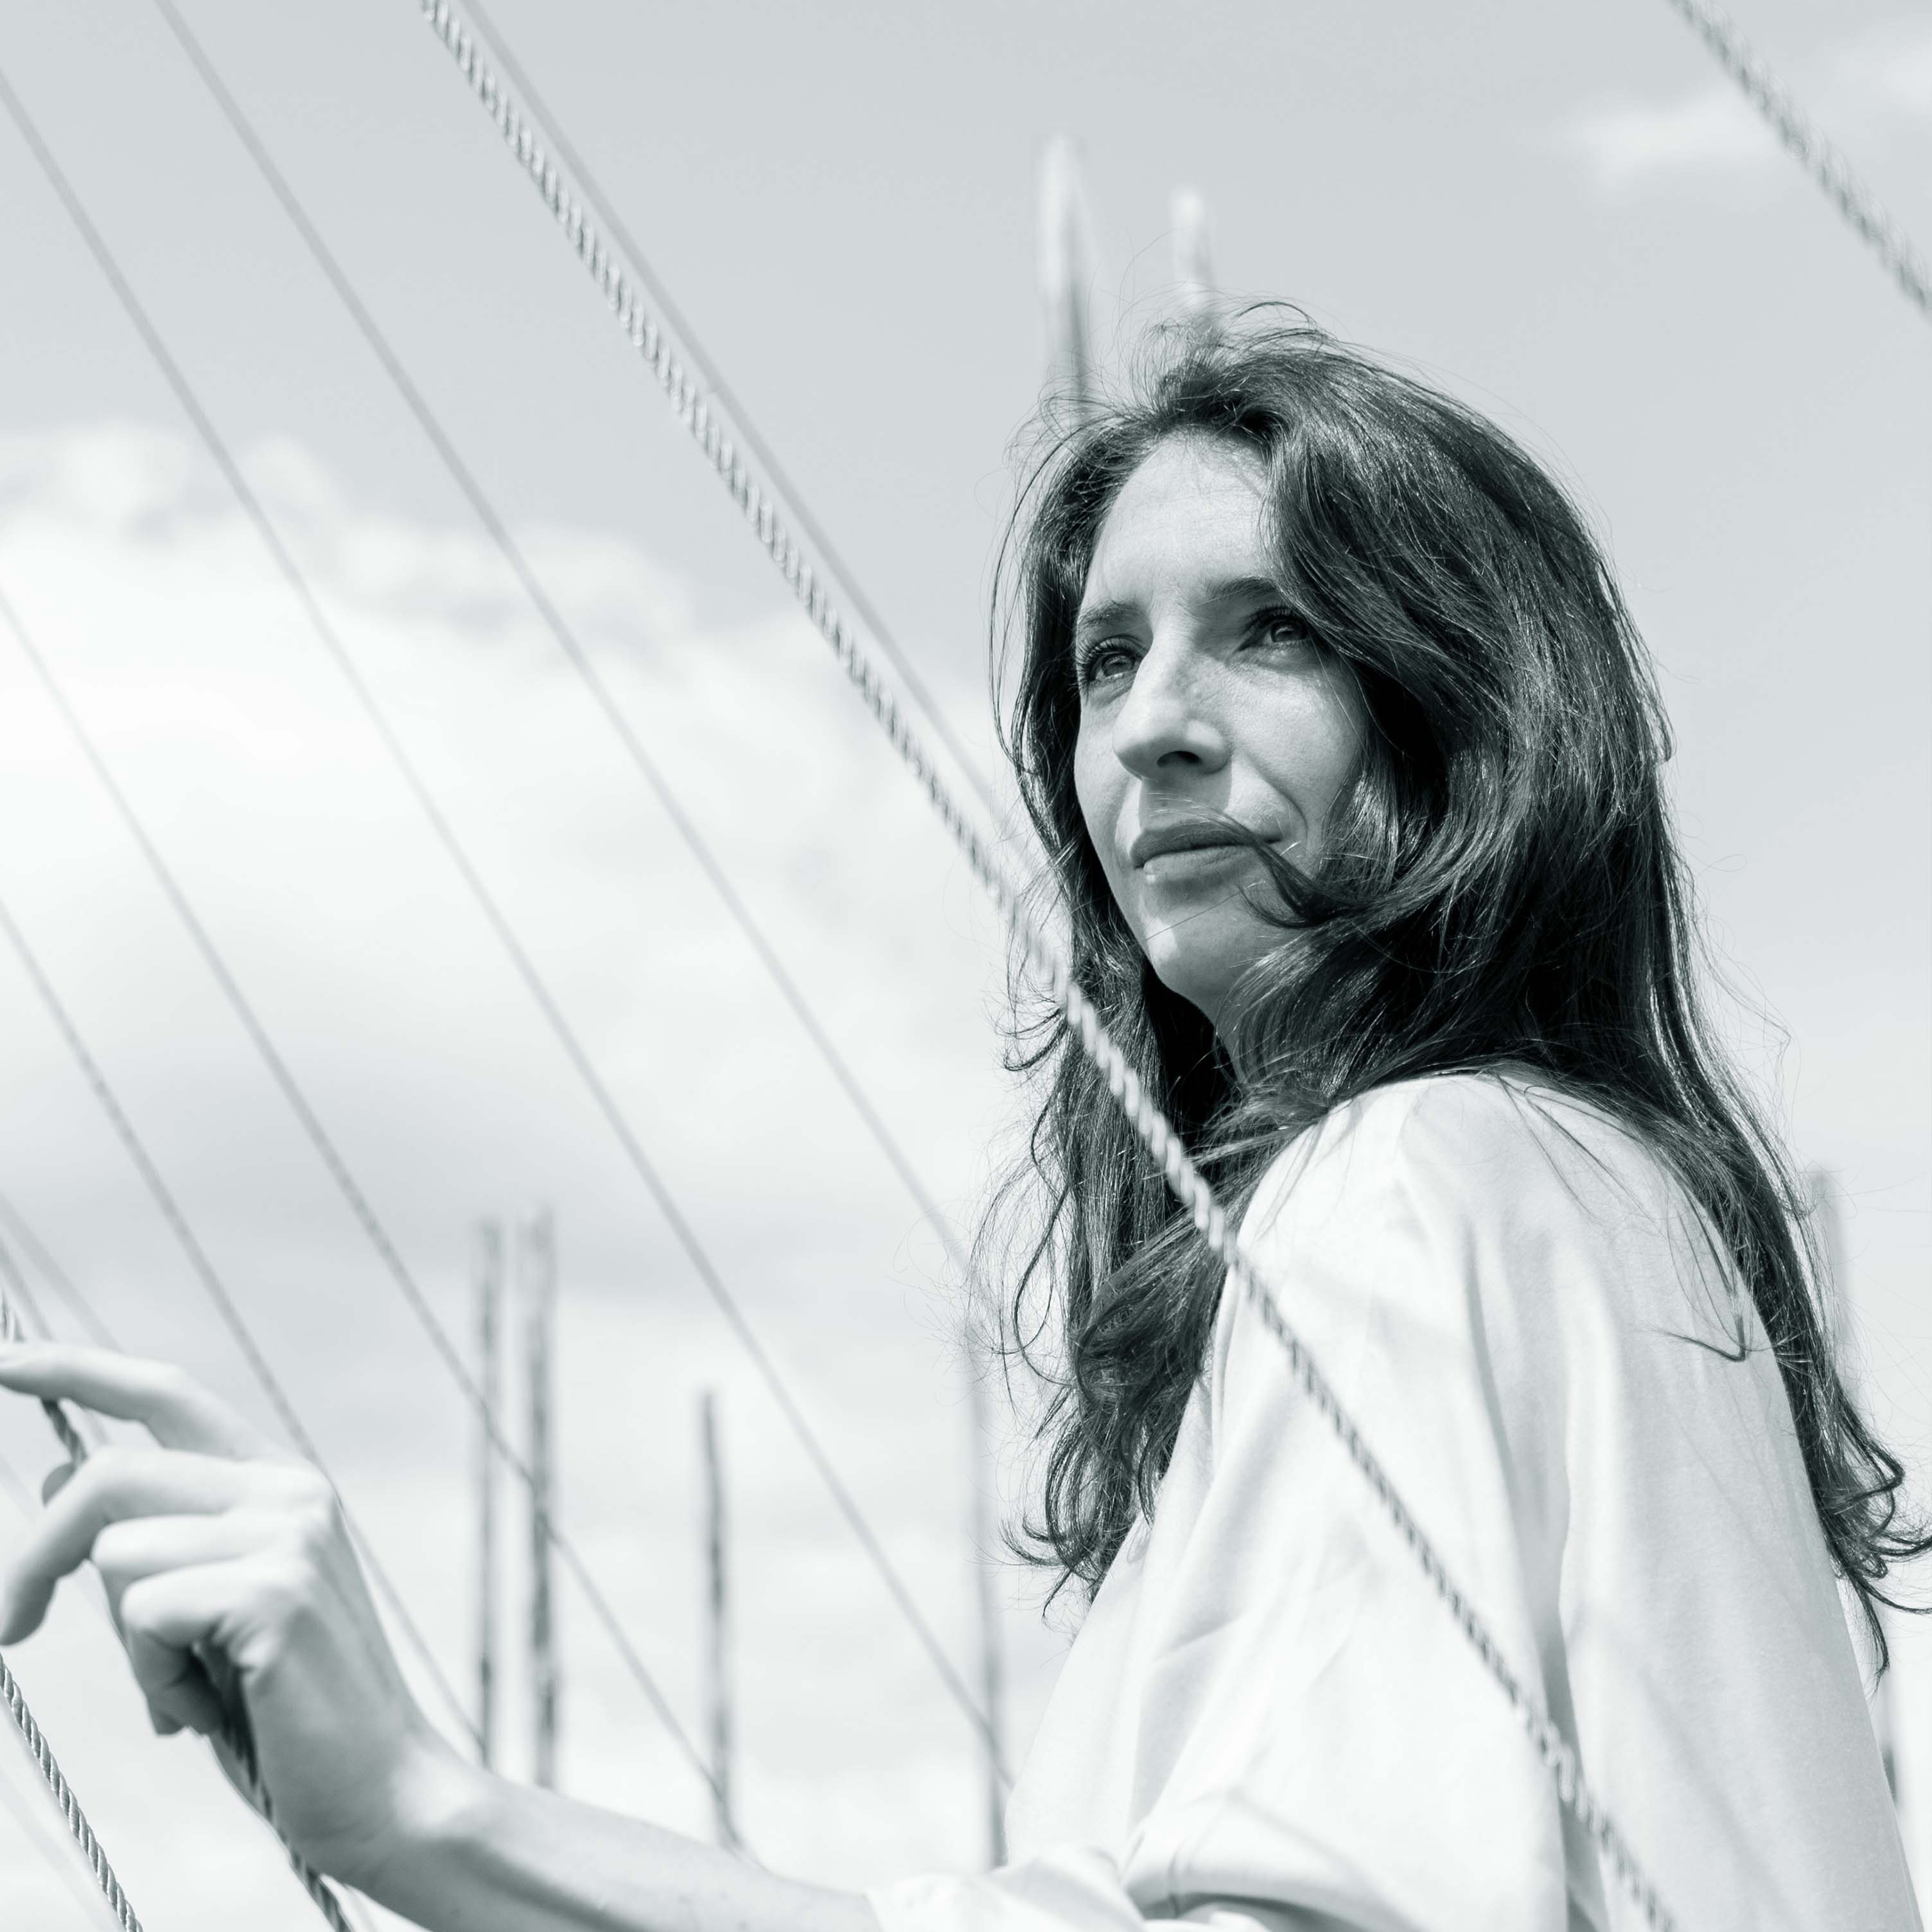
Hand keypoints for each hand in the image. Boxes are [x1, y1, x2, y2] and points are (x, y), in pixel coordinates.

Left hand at [0, 1343, 461, 1892]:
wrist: (383, 1791)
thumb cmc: (290, 1712)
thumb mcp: (211, 1612)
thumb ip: (154, 1538)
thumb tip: (57, 1466)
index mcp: (279, 1484)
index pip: (165, 1396)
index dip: (77, 1370)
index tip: (1, 1364)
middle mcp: (289, 1490)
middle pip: (110, 1474)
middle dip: (33, 1556)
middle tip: (6, 1629)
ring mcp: (288, 1534)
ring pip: (117, 1555)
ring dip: (131, 1649)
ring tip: (191, 1693)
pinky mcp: (274, 1591)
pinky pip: (143, 1615)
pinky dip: (156, 1679)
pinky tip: (212, 1710)